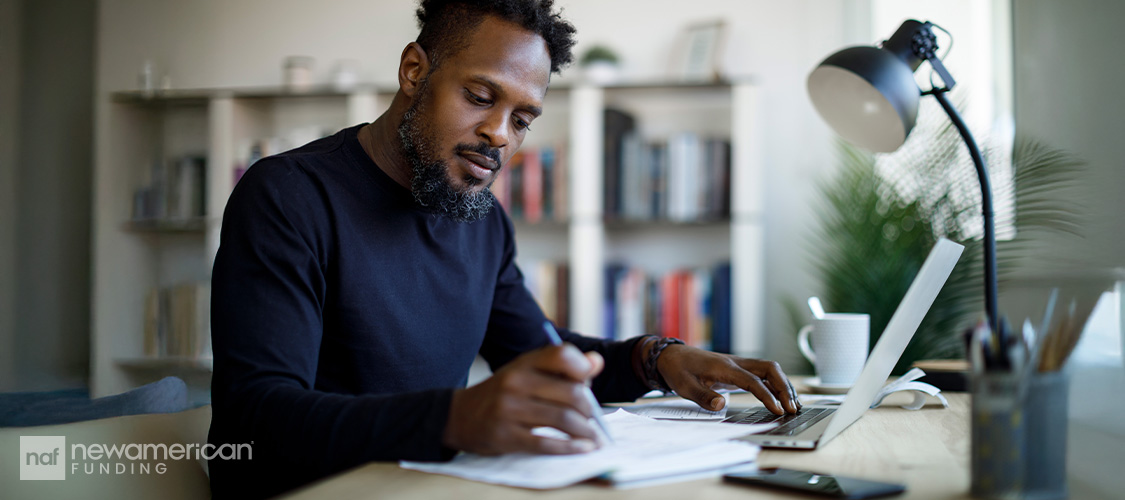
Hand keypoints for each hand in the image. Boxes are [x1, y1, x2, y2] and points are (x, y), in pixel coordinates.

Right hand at [443, 345, 604, 454]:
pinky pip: (546, 444)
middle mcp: (516, 382)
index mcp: (524, 363)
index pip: (561, 355)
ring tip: (592, 437)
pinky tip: (582, 449)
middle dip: (589, 410)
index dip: (582, 368)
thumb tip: (597, 362)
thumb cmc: (504, 393)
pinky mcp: (505, 436)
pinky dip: (570, 448)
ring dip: (585, 431)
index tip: (589, 383)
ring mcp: (509, 409)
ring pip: (563, 419)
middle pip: (571, 393)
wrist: (460, 416)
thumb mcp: (527, 372)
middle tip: (593, 419)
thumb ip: (562, 368)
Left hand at [657, 345, 800, 414]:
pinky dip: (776, 384)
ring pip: (769, 370)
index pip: (752, 380)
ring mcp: (739, 364)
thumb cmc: (678, 370)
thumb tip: (721, 405)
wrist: (672, 356)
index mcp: (724, 367)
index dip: (767, 395)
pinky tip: (782, 398)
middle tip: (793, 408)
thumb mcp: (684, 386)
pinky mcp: (739, 369)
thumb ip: (703, 396)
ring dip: (784, 385)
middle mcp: (736, 363)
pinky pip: (763, 374)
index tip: (778, 410)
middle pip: (769, 369)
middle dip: (784, 387)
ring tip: (794, 405)